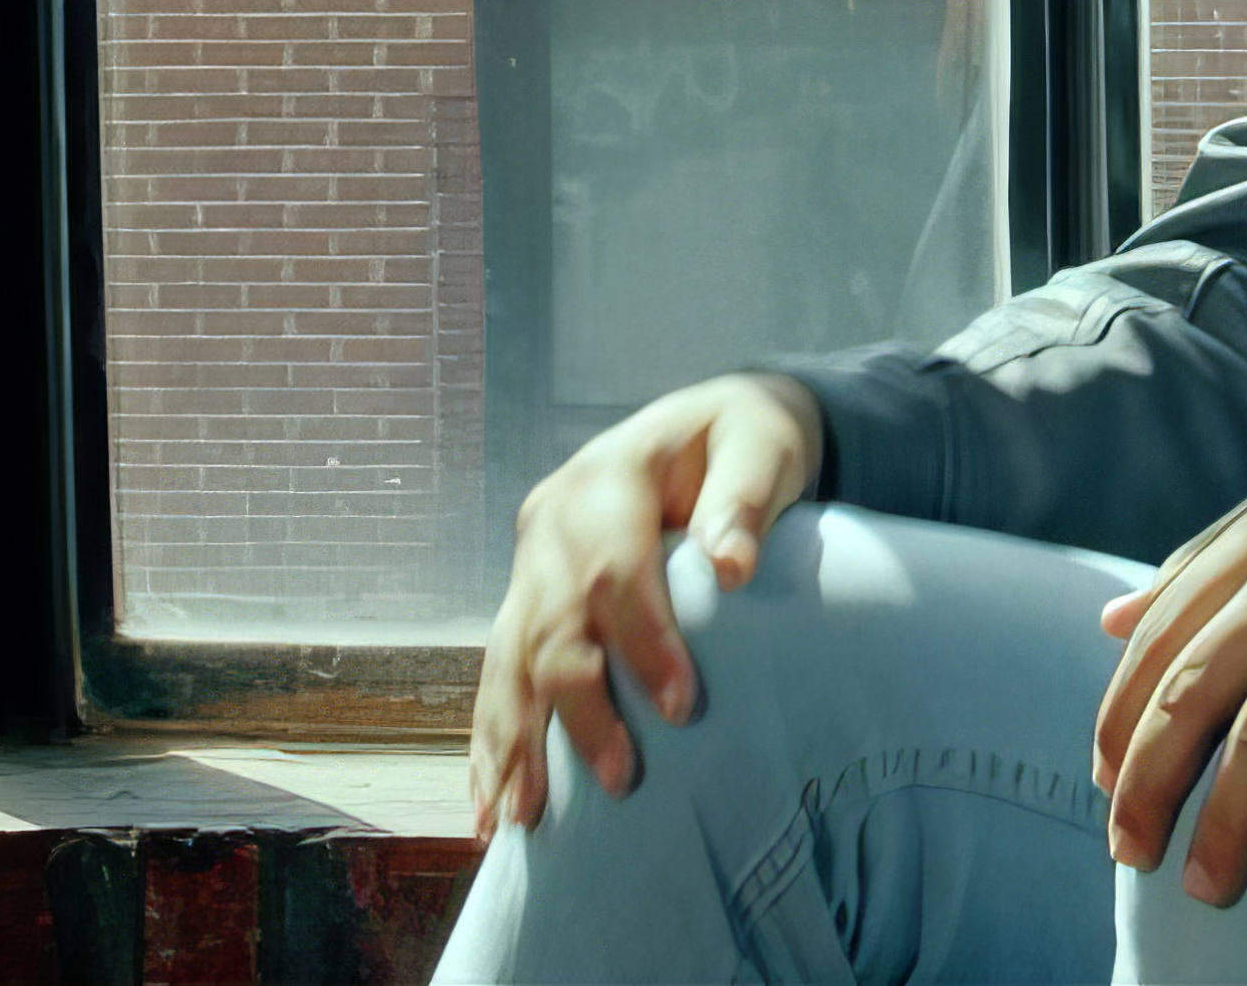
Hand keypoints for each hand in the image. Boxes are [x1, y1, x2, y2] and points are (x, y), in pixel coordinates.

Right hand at [465, 370, 823, 839]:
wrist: (704, 426)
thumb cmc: (744, 439)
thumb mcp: (761, 446)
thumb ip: (746, 498)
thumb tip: (734, 567)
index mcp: (606, 478)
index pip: (614, 571)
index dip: (644, 642)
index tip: (684, 708)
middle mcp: (551, 523)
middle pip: (553, 626)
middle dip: (579, 710)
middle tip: (619, 781)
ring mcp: (530, 564)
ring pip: (509, 660)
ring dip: (512, 742)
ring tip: (519, 820)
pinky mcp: (526, 599)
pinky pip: (498, 675)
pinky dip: (491, 741)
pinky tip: (485, 805)